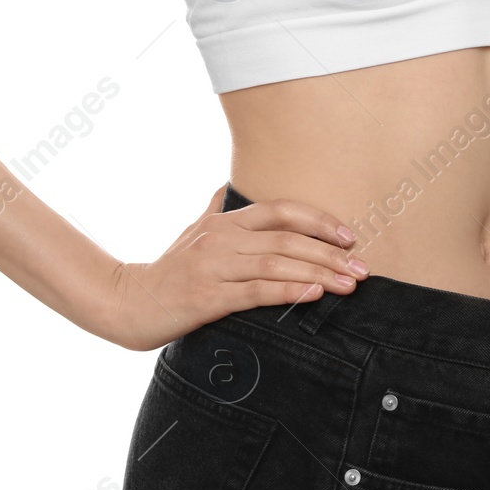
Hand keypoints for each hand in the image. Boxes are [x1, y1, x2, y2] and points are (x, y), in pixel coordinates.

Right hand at [99, 184, 368, 350]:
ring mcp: (213, 267)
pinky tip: (314, 294)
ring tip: (350, 285)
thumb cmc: (168, 270)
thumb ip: (216, 210)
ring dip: (319, 273)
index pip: (281, 210)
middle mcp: (221, 239)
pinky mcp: (206, 297)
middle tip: (363, 268)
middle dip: (331, 253)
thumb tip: (228, 187)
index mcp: (225, 222)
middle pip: (287, 239)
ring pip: (277, 265)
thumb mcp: (193, 232)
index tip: (349, 237)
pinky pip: (255, 292)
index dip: (319, 220)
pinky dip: (288, 292)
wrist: (126, 302)